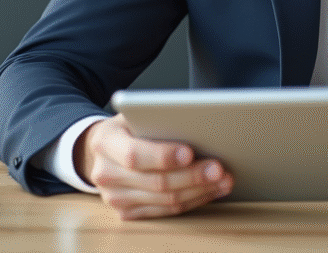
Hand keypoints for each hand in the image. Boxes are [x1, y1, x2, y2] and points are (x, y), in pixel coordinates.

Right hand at [74, 114, 232, 219]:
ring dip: (199, 190)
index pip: (134, 155)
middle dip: (192, 175)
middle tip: (219, 168)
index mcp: (106, 143)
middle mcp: (106, 174)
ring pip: (165, 200)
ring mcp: (115, 198)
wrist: (104, 149)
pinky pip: (165, 211)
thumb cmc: (128, 127)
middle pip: (156, 181)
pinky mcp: (127, 212)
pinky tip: (210, 191)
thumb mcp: (136, 114)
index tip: (190, 152)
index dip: (164, 156)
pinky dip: (192, 201)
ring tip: (223, 180)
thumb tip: (196, 124)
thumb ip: (157, 119)